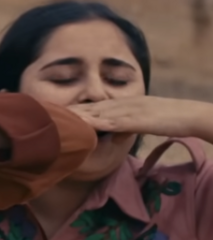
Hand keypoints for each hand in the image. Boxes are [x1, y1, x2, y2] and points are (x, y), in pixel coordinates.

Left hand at [70, 97, 212, 139]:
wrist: (192, 115)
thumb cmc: (170, 120)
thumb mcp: (143, 123)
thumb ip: (125, 128)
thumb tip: (111, 137)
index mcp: (125, 103)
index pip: (95, 105)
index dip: (76, 108)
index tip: (57, 111)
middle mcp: (124, 103)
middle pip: (92, 107)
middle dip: (70, 110)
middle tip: (47, 111)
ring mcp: (130, 109)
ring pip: (99, 112)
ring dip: (79, 114)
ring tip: (58, 117)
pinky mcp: (138, 119)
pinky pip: (115, 121)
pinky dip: (99, 122)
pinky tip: (86, 124)